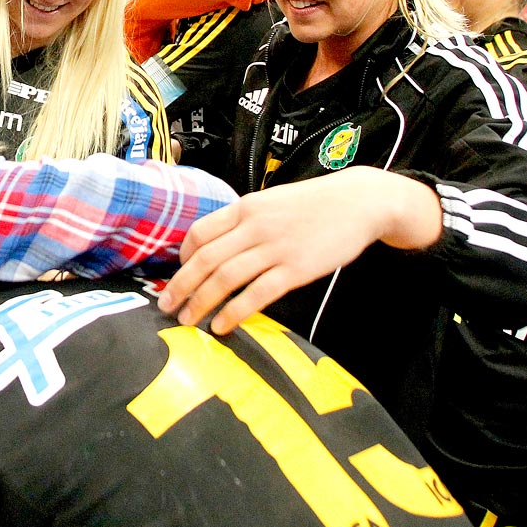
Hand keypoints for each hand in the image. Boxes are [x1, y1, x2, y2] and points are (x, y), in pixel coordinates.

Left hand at [158, 167, 440, 334]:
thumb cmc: (314, 204)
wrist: (359, 202)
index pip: (199, 233)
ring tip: (188, 320)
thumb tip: (217, 245)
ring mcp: (275, 247)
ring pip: (225, 278)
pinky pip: (256, 294)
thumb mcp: (272, 201)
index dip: (182, 259)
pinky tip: (222, 325)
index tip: (178, 275)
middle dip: (181, 286)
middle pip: (205, 259)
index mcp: (246, 207)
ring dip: (201, 302)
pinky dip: (235, 311)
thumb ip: (245, 221)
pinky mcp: (295, 269)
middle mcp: (255, 226)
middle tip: (167, 307)